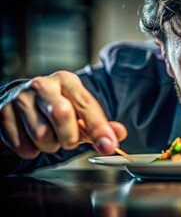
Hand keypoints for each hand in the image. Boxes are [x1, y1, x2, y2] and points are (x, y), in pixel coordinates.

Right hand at [0, 71, 126, 158]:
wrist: (21, 100)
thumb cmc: (57, 106)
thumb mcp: (80, 111)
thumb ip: (101, 124)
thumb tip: (120, 134)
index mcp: (67, 81)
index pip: (86, 104)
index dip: (99, 128)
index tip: (108, 146)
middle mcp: (43, 85)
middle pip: (62, 115)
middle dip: (70, 137)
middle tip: (68, 139)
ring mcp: (20, 98)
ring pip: (42, 135)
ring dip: (51, 145)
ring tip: (50, 136)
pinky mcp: (3, 112)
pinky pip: (23, 145)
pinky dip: (32, 150)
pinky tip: (33, 138)